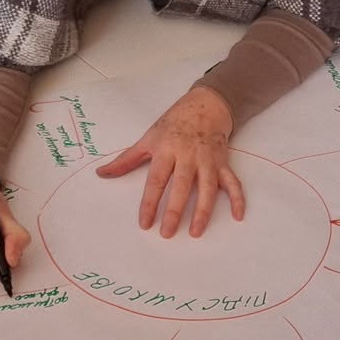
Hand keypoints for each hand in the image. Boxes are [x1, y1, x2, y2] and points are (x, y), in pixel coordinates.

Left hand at [95, 84, 245, 237]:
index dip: (150, 203)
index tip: (145, 223)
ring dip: (204, 211)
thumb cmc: (173, 124)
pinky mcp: (223, 163)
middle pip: (182, 186)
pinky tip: (238, 217)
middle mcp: (188, 156)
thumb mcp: (148, 138)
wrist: (205, 105)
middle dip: (175, 211)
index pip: (156, 180)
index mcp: (167, 150)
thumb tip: (101, 173)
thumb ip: (126, 159)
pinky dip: (238, 199)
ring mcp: (208, 160)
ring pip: (208, 188)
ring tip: (196, 233)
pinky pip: (233, 182)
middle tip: (167, 234)